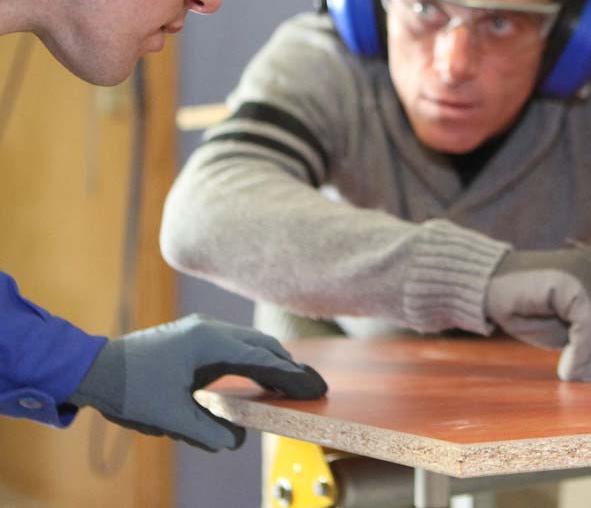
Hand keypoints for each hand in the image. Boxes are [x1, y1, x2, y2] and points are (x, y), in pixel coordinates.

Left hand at [68, 314, 326, 450]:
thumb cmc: (130, 390)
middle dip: (289, 367)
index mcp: (210, 343)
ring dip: (272, 362)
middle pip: (263, 345)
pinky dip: (254, 360)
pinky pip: (236, 345)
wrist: (93, 368)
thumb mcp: (170, 417)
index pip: (263, 360)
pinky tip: (258, 376)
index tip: (315, 387)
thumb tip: (235, 442)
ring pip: (250, 343)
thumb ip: (207, 430)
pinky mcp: (194, 337)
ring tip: (291, 383)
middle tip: (313, 386)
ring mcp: (202, 331)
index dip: (292, 376)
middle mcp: (211, 330)